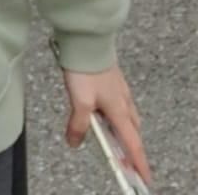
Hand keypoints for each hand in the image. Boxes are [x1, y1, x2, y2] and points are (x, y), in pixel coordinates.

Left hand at [62, 65, 150, 184]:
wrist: (87, 41)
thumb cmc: (86, 70)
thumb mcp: (79, 101)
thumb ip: (78, 124)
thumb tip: (74, 142)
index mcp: (119, 111)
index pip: (132, 144)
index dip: (138, 163)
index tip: (144, 178)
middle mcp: (124, 102)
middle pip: (132, 132)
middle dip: (132, 149)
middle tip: (127, 162)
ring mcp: (120, 91)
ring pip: (127, 118)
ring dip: (124, 132)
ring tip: (116, 141)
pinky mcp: (113, 81)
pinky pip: (120, 105)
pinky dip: (117, 117)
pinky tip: (106, 114)